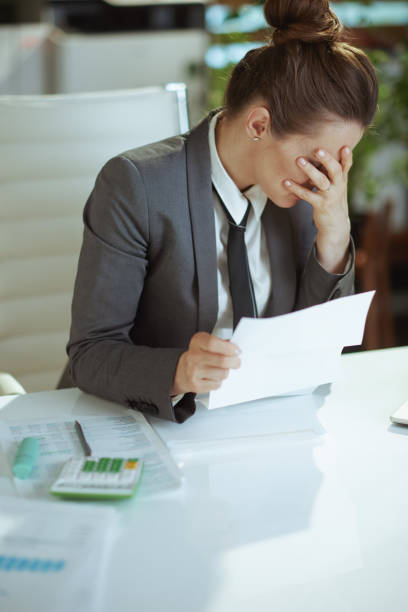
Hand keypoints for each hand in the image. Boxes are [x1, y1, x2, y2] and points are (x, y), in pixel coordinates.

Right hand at [171, 332, 240, 394]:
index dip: (228, 347)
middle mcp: (193, 356)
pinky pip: (217, 384)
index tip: (236, 350)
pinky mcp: (196, 385)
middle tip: (237, 362)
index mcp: (197, 342)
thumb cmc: (197, 356)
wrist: (181, 372)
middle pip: (221, 360)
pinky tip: (212, 377)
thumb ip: (220, 343)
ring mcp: (193, 371)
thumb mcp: (205, 344)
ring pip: (222, 373)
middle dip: (234, 362)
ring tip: (220, 370)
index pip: (213, 343)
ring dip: (225, 372)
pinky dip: (218, 381)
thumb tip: (234, 348)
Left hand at [283, 146, 351, 272]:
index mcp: (342, 179)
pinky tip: (286, 182)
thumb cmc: (333, 200)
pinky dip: (296, 188)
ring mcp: (330, 196)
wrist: (336, 225)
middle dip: (327, 159)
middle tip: (317, 149)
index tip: (344, 146)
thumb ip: (331, 172)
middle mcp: (338, 186)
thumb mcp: (336, 186)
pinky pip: (307, 195)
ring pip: (321, 181)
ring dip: (310, 170)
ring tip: (299, 160)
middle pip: (335, 170)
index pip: (346, 165)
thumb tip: (319, 153)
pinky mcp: (321, 205)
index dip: (347, 156)